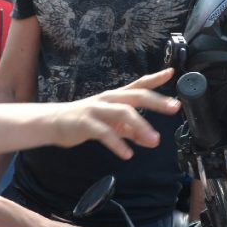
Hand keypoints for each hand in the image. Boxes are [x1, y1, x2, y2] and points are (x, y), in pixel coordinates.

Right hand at [52, 69, 180, 158]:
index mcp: (116, 97)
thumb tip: (153, 141)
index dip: (155, 79)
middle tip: (174, 107)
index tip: (171, 72)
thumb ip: (132, 132)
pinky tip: (128, 154)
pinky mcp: (86, 123)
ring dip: (141, 126)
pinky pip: (105, 133)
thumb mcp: (112, 125)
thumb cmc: (85, 121)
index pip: (139, 85)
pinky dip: (118, 144)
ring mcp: (97, 110)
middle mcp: (109, 99)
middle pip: (136, 96)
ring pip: (123, 113)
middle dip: (156, 101)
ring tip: (155, 140)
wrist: (53, 122)